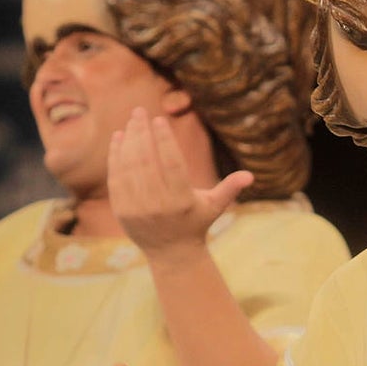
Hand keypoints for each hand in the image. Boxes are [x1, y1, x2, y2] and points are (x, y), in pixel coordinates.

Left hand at [107, 107, 252, 260]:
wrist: (172, 253)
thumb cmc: (196, 222)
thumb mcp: (215, 206)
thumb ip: (230, 188)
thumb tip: (250, 176)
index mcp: (182, 200)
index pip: (171, 163)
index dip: (164, 139)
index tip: (159, 119)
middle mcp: (158, 205)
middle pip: (146, 160)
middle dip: (142, 132)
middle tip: (140, 111)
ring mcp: (137, 209)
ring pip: (129, 167)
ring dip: (128, 140)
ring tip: (131, 121)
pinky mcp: (122, 211)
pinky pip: (116, 178)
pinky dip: (116, 156)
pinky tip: (119, 138)